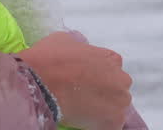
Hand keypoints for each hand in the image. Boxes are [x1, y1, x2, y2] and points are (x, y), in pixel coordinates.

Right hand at [17, 31, 132, 129]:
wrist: (41, 84)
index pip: (111, 68)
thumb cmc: (50, 59)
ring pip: (116, 108)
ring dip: (103, 109)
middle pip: (117, 88)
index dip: (97, 74)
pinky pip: (110, 125)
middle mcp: (121, 79)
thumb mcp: (64, 40)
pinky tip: (84, 120)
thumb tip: (77, 53)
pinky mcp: (114, 122)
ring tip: (83, 110)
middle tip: (83, 95)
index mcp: (111, 58)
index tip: (84, 80)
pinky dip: (100, 125)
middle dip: (104, 92)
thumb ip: (79, 47)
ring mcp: (120, 102)